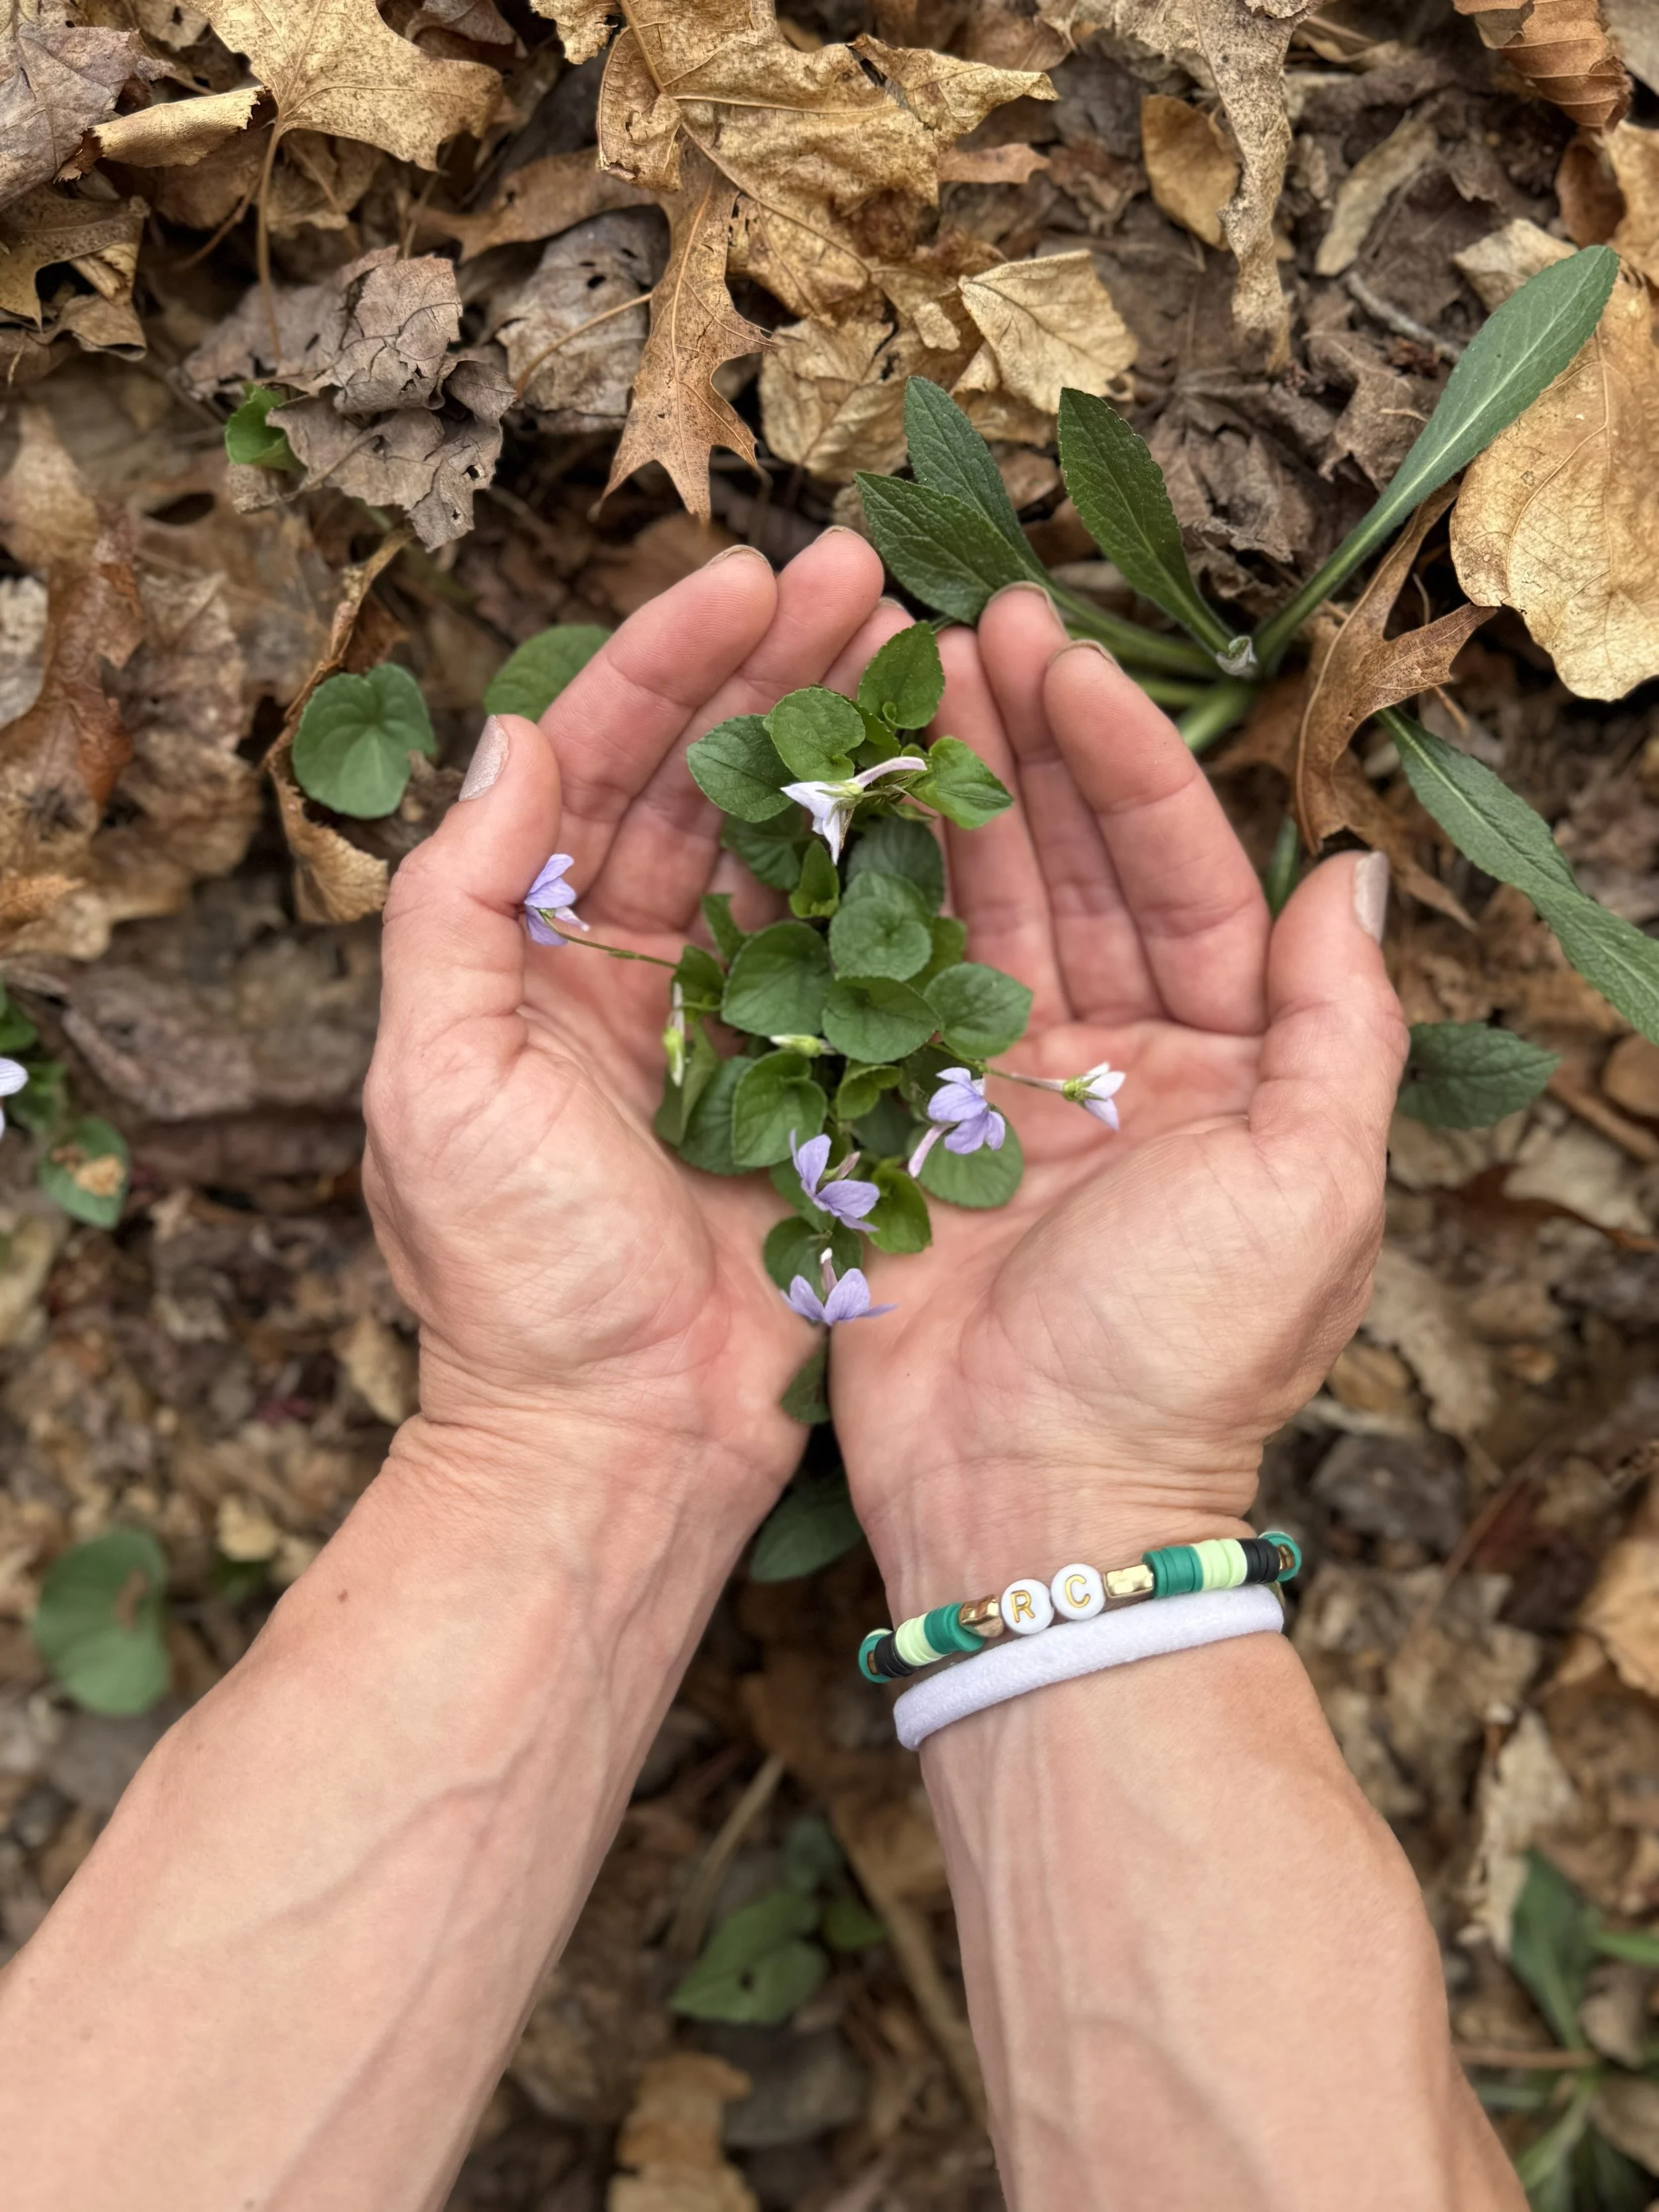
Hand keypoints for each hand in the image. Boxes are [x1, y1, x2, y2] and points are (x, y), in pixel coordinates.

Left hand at [364, 531, 892, 1538]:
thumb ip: (454, 905)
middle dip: (777, 670)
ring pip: (792, 848)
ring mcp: (735, 1023)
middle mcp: (631, 968)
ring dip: (848, 745)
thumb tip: (511, 738)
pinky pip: (864, 954)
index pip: (594, 764)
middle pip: (705, 781)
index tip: (747, 577)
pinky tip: (956, 791)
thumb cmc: (510, 1280)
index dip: (667, 663)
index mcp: (531, 951)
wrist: (616, 1443)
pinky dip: (903, 872)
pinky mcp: (820, 1086)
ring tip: (922, 645)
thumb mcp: (436, 1082)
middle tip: (863, 571)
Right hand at [831, 584, 1407, 1610]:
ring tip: (890, 682)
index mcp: (1227, 1066)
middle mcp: (1119, 1064)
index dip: (1124, 760)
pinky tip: (825, 810)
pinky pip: (884, 997)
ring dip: (937, 803)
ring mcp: (1004, 1096)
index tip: (1060, 655)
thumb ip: (1344, 1030)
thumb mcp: (1312, 1189)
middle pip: (1071, 872)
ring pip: (973, 915)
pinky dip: (856, 908)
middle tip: (960, 627)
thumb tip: (1357, 875)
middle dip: (1021, 747)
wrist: (1035, 1507)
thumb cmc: (1186, 1355)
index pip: (1183, 874)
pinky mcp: (906, 1137)